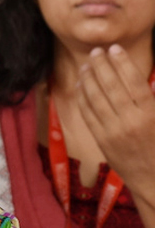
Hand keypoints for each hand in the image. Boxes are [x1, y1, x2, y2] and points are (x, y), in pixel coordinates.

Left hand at [78, 44, 154, 196]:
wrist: (153, 179)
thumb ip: (153, 98)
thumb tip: (143, 79)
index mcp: (151, 113)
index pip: (134, 81)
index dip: (123, 63)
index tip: (115, 49)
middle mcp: (130, 121)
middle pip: (111, 86)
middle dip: (102, 66)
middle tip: (96, 52)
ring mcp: (113, 131)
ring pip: (96, 99)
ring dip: (89, 79)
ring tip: (86, 65)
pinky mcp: (101, 140)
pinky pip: (88, 114)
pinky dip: (83, 98)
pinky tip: (80, 86)